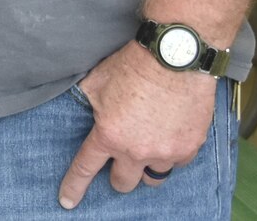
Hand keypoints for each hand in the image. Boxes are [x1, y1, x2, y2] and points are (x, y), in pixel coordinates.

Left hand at [57, 41, 215, 209]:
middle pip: (123, 183)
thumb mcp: (98, 81)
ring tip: (148, 148)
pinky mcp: (189, 147)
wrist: (174, 56)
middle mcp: (136, 151)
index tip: (67, 201)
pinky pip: (178, 164)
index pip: (85, 169)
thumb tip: (83, 106)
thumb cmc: (134, 64)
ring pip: (153, 177)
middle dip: (119, 175)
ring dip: (147, 167)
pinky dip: (172, 155)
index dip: (74, 187)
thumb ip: (89, 102)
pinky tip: (169, 138)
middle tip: (121, 159)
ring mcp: (165, 152)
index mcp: (109, 136)